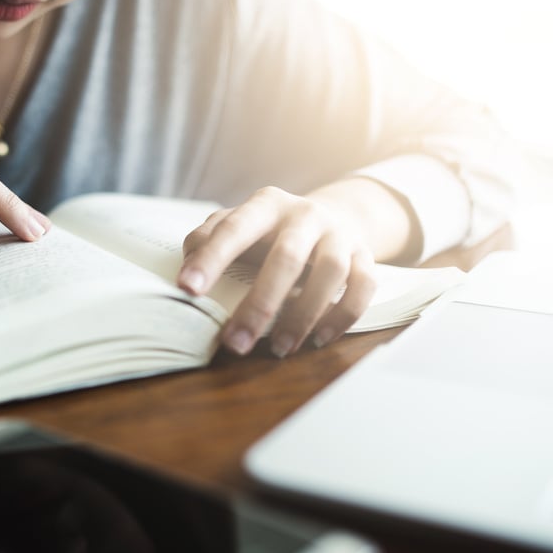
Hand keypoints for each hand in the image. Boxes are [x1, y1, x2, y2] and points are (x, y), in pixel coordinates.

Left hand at [177, 185, 376, 357]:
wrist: (335, 215)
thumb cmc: (271, 231)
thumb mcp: (239, 224)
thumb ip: (208, 239)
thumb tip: (187, 268)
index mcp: (266, 205)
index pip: (235, 229)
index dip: (211, 260)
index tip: (188, 289)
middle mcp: (305, 214)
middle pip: (287, 257)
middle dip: (260, 304)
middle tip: (236, 342)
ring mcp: (339, 235)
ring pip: (330, 273)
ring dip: (304, 315)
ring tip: (279, 348)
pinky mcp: (365, 256)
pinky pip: (363, 286)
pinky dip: (343, 316)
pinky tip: (318, 339)